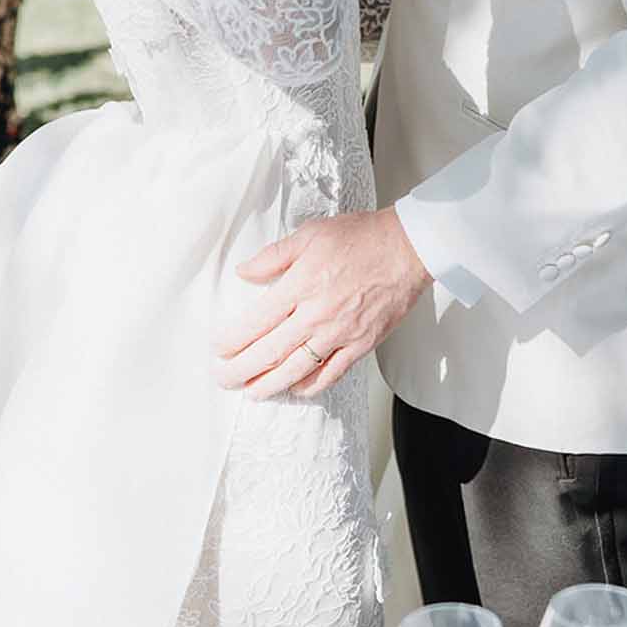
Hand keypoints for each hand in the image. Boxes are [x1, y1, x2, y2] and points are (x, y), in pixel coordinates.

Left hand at [214, 205, 430, 400]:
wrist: (407, 248)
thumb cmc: (362, 238)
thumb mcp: (310, 234)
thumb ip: (273, 256)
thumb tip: (245, 271)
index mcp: (301, 285)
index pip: (256, 321)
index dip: (233, 339)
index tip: (218, 347)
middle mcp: (317, 314)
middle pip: (270, 351)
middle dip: (241, 369)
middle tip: (223, 377)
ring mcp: (339, 333)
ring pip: (296, 369)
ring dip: (269, 384)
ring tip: (251, 391)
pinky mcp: (361, 344)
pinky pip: (331, 373)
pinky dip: (310, 385)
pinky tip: (295, 389)